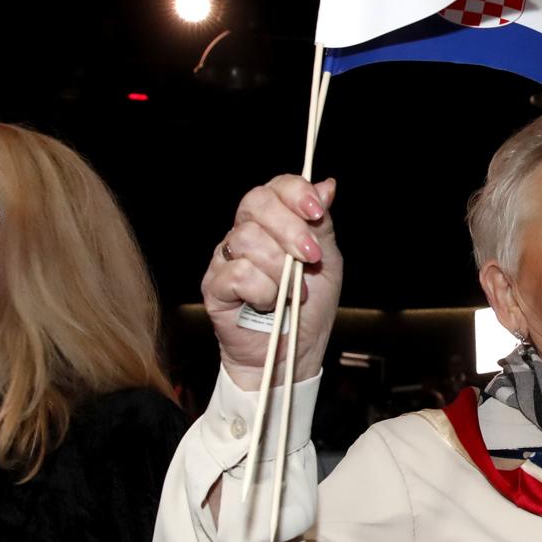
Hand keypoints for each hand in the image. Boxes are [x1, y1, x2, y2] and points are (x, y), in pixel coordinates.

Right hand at [203, 176, 341, 391]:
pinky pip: (237, 273)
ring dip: (281, 269)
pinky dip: (263, 291)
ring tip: (294, 293)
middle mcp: (244, 234)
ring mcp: (225, 259)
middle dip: (290, 229)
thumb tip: (327, 185)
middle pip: (256, 203)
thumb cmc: (308, 310)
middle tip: (311, 257)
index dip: (295, 192)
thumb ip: (322, 226)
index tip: (317, 211)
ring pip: (247, 239)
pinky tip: (271, 304)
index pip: (275, 188)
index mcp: (272, 223)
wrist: (293, 356)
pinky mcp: (214, 287)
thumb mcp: (327, 263)